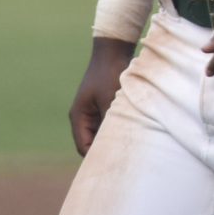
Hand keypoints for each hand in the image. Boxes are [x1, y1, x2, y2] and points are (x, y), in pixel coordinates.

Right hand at [68, 38, 134, 155]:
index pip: (84, 147)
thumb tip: (116, 141)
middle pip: (92, 142)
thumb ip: (111, 119)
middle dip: (106, 150)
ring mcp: (94, 111)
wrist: (114, 49)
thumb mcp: (111, 98)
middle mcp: (84, 116)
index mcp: (79, 117)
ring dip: (114, 138)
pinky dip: (119, 127)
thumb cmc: (111, 72)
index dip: (97, 157)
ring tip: (131, 149)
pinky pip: (110, 123)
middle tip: (125, 162)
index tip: (114, 165)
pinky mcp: (105, 105)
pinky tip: (134, 132)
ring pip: (103, 133)